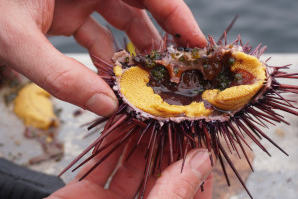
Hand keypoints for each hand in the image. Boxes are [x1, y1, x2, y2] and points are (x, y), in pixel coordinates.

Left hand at [0, 0, 206, 115]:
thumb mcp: (14, 35)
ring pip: (121, 17)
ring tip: (146, 78)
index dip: (176, 13)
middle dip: (159, 34)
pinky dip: (106, 53)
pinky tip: (109, 77)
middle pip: (140, 0)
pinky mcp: (67, 7)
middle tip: (176, 65)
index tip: (196, 42)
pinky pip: (97, 29)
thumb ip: (60, 74)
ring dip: (133, 49)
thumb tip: (105, 105)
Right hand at [47, 134, 213, 198]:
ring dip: (137, 141)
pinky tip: (118, 125)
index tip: (200, 144)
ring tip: (148, 117)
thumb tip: (203, 160)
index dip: (196, 170)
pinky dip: (108, 145)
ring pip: (129, 166)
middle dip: (166, 148)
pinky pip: (99, 165)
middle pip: (159, 175)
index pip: (188, 195)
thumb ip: (176, 193)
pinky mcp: (83, 195)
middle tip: (173, 121)